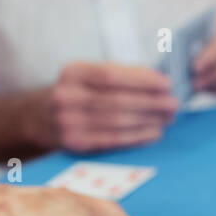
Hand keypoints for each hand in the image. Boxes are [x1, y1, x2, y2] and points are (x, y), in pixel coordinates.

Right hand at [50, 62, 177, 152]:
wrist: (41, 117)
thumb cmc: (79, 92)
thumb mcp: (90, 74)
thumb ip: (122, 75)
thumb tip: (160, 83)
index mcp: (73, 72)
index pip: (112, 76)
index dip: (142, 81)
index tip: (166, 84)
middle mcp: (66, 96)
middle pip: (117, 101)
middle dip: (151, 103)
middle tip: (174, 104)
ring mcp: (68, 122)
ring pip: (118, 122)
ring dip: (148, 121)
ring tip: (168, 118)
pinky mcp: (74, 143)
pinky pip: (112, 140)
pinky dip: (137, 137)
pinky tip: (154, 132)